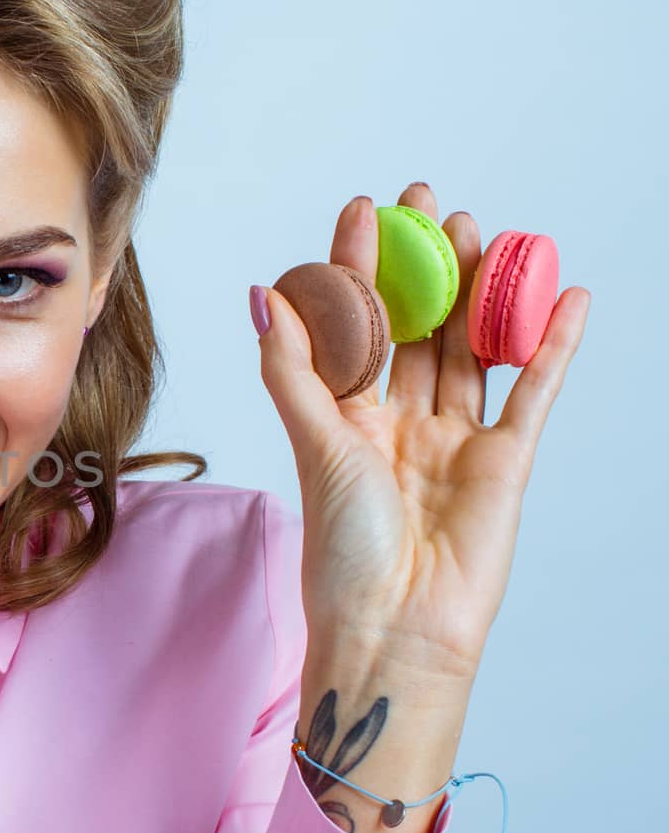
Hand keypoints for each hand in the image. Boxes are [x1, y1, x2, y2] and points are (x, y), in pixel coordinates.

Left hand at [255, 182, 590, 686]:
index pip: (359, 324)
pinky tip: (568, 297)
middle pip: (420, 328)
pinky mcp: (506, 461)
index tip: (367, 208)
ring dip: (481, 291)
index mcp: (348, 416)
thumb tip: (265, 292)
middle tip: (432, 204)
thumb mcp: (313, 441)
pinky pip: (535, 392)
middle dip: (426, 265)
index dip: (362, 266)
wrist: (394, 628)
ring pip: (473, 349)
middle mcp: (401, 421)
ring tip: (483, 230)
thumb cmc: (341, 546)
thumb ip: (292, 367)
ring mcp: (456, 439)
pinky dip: (553, 346)